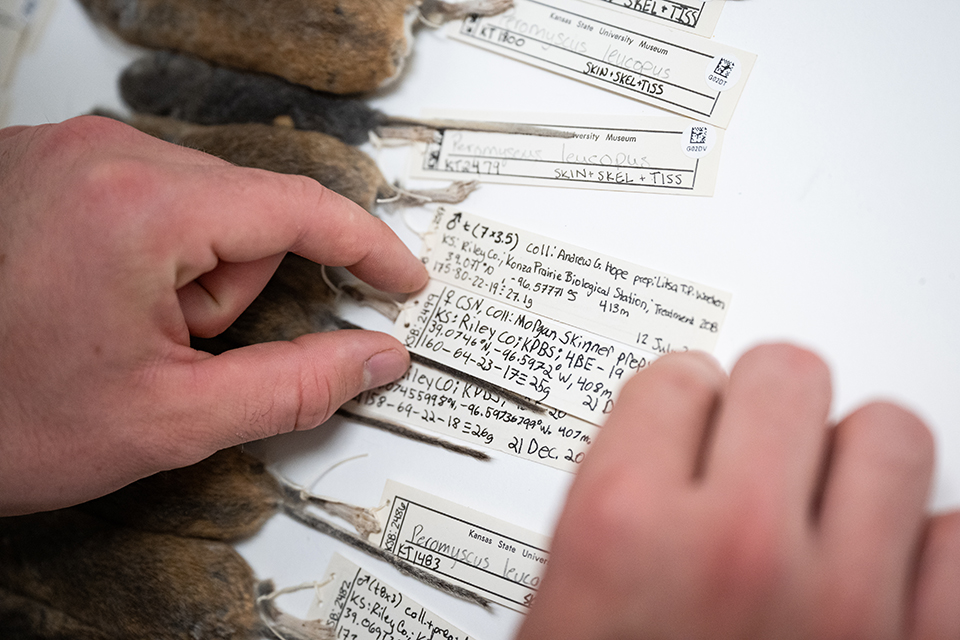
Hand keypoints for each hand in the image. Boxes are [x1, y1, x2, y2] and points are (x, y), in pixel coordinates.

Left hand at [0, 116, 427, 514]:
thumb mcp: (170, 418)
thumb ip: (295, 387)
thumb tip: (371, 358)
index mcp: (139, 206)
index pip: (300, 208)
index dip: (367, 248)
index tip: (402, 276)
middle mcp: (100, 154)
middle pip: (245, 212)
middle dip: (231, 289)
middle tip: (173, 347)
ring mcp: (66, 152)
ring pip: (200, 208)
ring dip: (189, 276)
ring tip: (124, 328)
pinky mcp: (47, 164)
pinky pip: (150, 197)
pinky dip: (153, 254)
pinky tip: (101, 299)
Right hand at [519, 344, 959, 639]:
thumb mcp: (568, 607)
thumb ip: (621, 506)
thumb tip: (674, 441)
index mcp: (624, 529)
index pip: (677, 378)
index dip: (683, 402)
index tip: (691, 418)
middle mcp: (733, 548)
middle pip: (786, 374)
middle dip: (769, 402)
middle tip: (759, 438)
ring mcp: (843, 603)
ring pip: (889, 433)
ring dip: (854, 458)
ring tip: (827, 495)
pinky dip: (932, 546)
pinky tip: (888, 569)